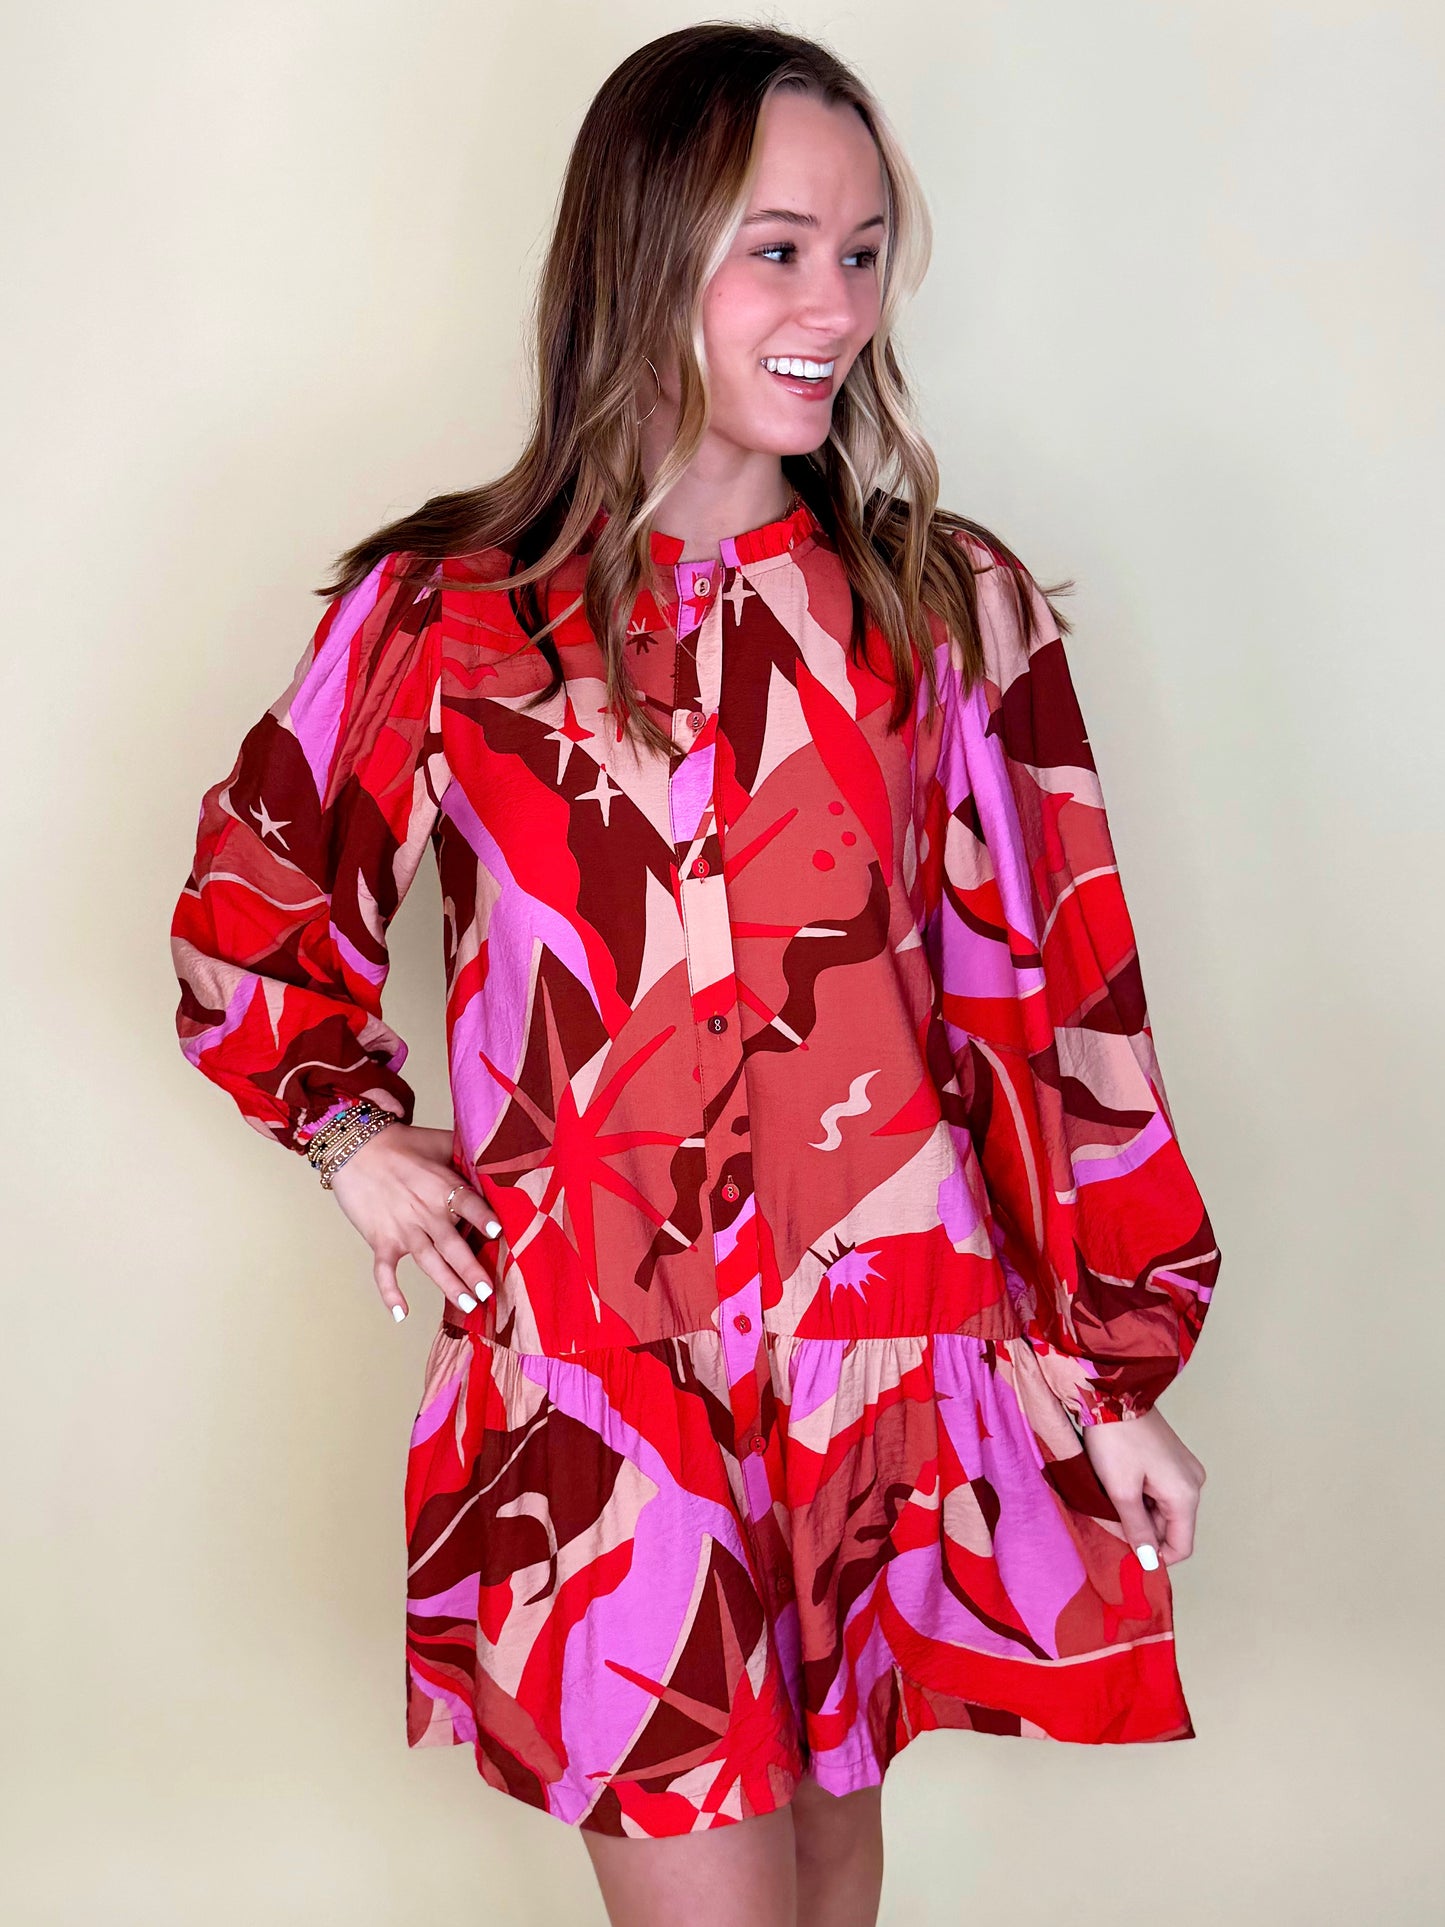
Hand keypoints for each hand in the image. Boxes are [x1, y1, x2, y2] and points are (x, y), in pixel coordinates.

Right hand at [325, 1122, 500, 1323]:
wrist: (354, 1147)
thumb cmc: (402, 1143)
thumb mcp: (439, 1141)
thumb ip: (466, 1151)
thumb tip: (497, 1155)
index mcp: (443, 1186)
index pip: (468, 1204)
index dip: (483, 1218)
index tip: (498, 1233)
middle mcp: (425, 1211)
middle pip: (453, 1245)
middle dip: (471, 1270)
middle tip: (488, 1292)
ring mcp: (403, 1228)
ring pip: (429, 1262)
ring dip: (448, 1284)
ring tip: (467, 1304)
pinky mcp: (381, 1239)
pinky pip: (384, 1271)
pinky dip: (390, 1293)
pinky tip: (401, 1315)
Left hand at [1080, 1406, 1205, 1568]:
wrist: (1112, 1393)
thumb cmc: (1116, 1440)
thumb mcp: (1121, 1491)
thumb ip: (1136, 1529)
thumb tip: (1150, 1562)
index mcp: (1186, 1495)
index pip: (1181, 1547)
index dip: (1155, 1555)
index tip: (1126, 1548)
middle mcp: (1192, 1483)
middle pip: (1170, 1527)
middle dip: (1141, 1529)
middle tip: (1109, 1514)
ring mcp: (1184, 1469)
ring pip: (1162, 1509)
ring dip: (1137, 1510)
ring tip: (1111, 1494)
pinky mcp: (1171, 1459)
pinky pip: (1159, 1490)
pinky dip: (1140, 1494)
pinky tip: (1119, 1482)